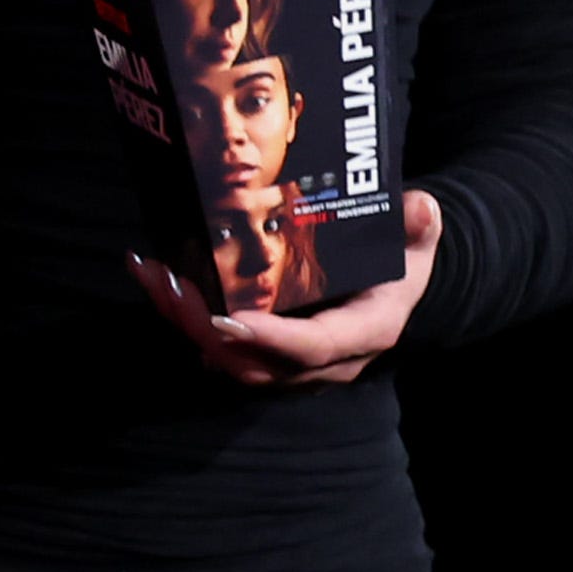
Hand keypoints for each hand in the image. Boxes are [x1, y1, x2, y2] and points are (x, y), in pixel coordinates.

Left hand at [131, 190, 443, 389]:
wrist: (392, 286)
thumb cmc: (401, 262)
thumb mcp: (418, 242)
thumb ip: (418, 227)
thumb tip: (420, 208)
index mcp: (364, 333)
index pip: (315, 347)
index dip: (272, 339)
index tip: (229, 319)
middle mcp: (326, 360)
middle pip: (258, 362)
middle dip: (207, 329)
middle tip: (171, 287)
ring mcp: (292, 363)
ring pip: (230, 358)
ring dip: (186, 322)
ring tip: (154, 276)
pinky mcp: (264, 353)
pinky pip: (219, 346)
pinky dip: (184, 316)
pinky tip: (153, 276)